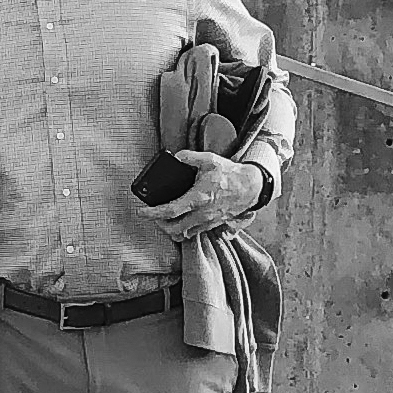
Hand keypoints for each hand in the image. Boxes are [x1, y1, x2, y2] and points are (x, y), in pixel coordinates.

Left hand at [147, 150, 265, 241]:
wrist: (252, 187)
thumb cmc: (230, 173)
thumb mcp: (209, 159)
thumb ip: (189, 157)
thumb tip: (175, 157)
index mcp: (198, 198)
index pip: (170, 211)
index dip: (152, 213)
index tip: (140, 212)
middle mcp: (203, 214)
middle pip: (174, 229)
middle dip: (160, 225)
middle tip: (155, 215)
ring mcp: (209, 222)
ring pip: (185, 234)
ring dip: (172, 229)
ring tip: (166, 218)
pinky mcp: (215, 225)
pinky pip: (195, 233)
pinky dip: (184, 230)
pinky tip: (181, 220)